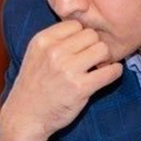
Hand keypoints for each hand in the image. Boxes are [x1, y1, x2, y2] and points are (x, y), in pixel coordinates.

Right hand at [0, 20, 122, 140]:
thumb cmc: (34, 85)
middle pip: (91, 34)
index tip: (80, 48)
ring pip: (103, 49)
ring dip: (105, 58)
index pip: (76, 24)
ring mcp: (67, 70)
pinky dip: (115, 71)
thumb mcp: (35, 54)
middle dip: (94, 46)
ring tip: (98, 67)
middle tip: (92, 59)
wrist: (25, 116)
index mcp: (43, 40)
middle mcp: (54, 52)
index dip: (81, 36)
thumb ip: (56, 39)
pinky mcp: (80, 88)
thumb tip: (86, 29)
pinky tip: (110, 74)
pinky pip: (110, 71)